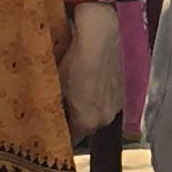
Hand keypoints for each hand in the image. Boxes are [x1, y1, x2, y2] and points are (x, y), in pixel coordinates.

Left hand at [60, 5, 123, 136]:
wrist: (103, 32)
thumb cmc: (76, 57)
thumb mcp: (56, 83)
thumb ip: (52, 104)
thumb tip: (44, 111)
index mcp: (87, 122)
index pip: (68, 139)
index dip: (57, 133)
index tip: (47, 128)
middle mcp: (106, 118)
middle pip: (85, 126)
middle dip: (72, 117)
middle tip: (58, 104)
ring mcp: (119, 103)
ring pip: (98, 111)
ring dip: (88, 104)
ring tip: (77, 87)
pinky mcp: (127, 87)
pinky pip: (109, 97)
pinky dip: (100, 91)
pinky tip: (92, 76)